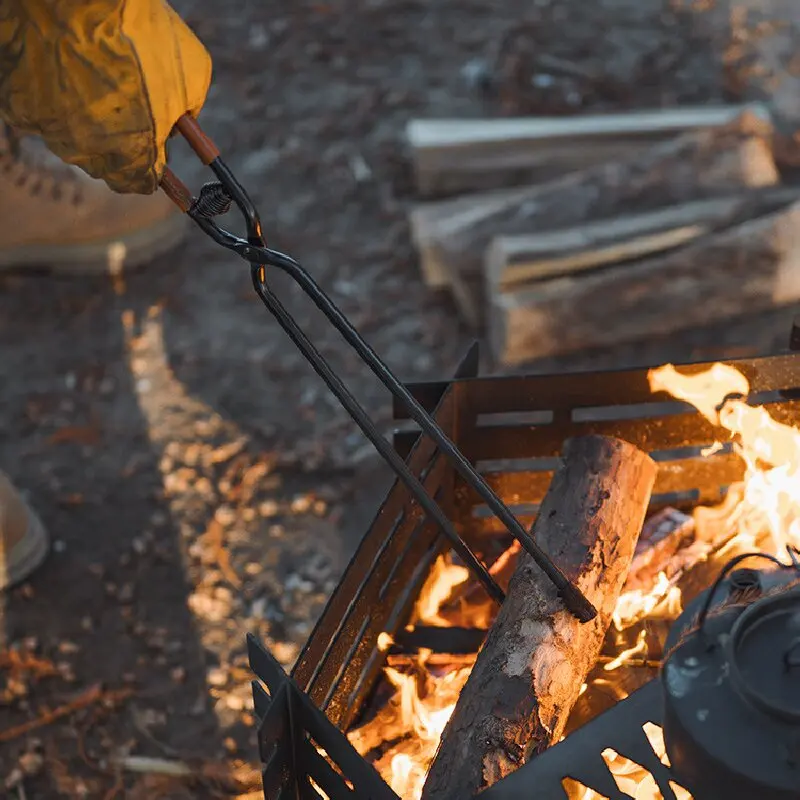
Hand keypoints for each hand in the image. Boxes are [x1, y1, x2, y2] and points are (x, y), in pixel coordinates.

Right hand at [0, 0, 211, 193]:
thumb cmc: (140, 31)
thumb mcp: (191, 74)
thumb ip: (189, 112)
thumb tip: (180, 125)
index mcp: (132, 152)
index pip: (141, 182)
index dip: (151, 169)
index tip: (155, 159)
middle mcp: (88, 151)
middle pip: (106, 163)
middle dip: (120, 142)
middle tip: (128, 110)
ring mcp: (50, 129)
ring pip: (73, 137)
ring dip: (86, 118)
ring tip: (96, 78)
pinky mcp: (19, 106)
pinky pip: (42, 111)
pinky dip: (54, 97)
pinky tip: (65, 69)